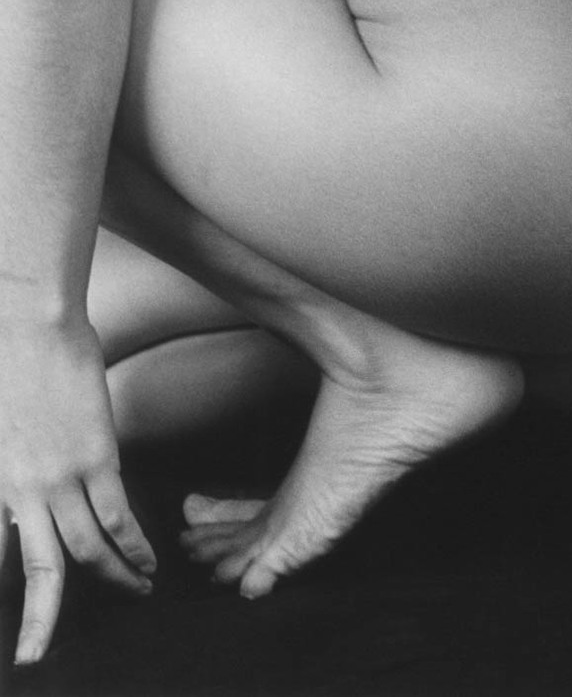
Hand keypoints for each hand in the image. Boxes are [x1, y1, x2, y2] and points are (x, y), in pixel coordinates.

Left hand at [0, 316, 155, 664]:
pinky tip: (147, 560)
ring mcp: (61, 477)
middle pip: (39, 571)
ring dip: (113, 578)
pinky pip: (119, 516)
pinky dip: (135, 545)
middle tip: (36, 658)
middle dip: (39, 621)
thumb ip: (3, 462)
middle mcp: (22, 492)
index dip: (4, 586)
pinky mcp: (98, 457)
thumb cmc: (3, 360)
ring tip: (134, 591)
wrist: (30, 324)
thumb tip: (18, 481)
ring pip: (89, 550)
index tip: (15, 616)